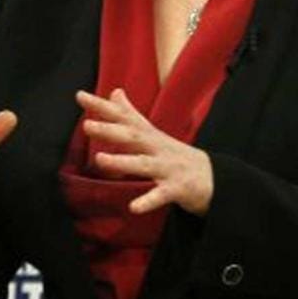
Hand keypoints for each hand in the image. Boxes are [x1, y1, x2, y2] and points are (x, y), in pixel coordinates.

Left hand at [78, 88, 213, 215]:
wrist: (217, 178)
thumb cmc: (175, 153)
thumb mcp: (153, 132)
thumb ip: (131, 113)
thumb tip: (115, 91)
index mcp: (149, 135)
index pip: (123, 116)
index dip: (102, 106)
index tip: (80, 96)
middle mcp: (157, 148)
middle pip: (133, 136)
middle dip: (110, 130)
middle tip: (87, 125)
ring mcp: (167, 168)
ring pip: (143, 164)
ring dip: (122, 162)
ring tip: (99, 160)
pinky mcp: (177, 189)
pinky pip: (160, 195)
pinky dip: (147, 201)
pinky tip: (133, 207)